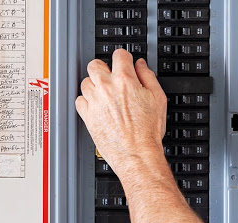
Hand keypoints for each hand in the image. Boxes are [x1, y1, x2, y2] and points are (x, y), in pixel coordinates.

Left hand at [75, 49, 167, 176]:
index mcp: (125, 80)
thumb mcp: (158, 98)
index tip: (124, 63)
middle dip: (103, 68)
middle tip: (110, 76)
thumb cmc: (147, 132)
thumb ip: (148, 77)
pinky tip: (96, 106)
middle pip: (95, 64)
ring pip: (85, 82)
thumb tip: (141, 65)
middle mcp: (106, 88)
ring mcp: (94, 101)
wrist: (137, 153)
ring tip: (104, 94)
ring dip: (94, 85)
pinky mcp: (87, 116)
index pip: (119, 55)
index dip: (124, 58)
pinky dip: (86, 101)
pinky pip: (79, 100)